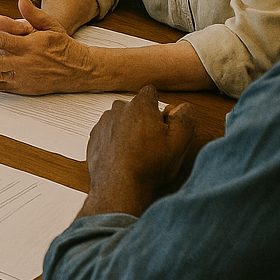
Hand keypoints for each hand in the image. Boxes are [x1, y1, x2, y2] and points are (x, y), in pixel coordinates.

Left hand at [0, 0, 96, 93]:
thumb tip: (21, 1)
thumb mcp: (51, 25)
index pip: (1, 41)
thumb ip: (34, 14)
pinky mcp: (25, 88)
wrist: (80, 70)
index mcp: (30, 45)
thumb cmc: (62, 45)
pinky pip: (3, 87)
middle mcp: (25, 63)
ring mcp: (24, 77)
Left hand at [81, 86, 194, 216]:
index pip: (151, 92)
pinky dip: (116, 143)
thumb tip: (185, 108)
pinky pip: (108, 135)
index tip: (164, 121)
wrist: (119, 186)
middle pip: (136, 108)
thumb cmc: (148, 165)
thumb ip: (185, 119)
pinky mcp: (94, 138)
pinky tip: (125, 158)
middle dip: (145, 120)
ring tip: (140, 153)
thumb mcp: (178, 143)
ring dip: (129, 131)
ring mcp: (104, 123)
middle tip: (155, 142)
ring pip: (121, 121)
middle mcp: (119, 109)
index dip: (160, 107)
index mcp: (140, 105)